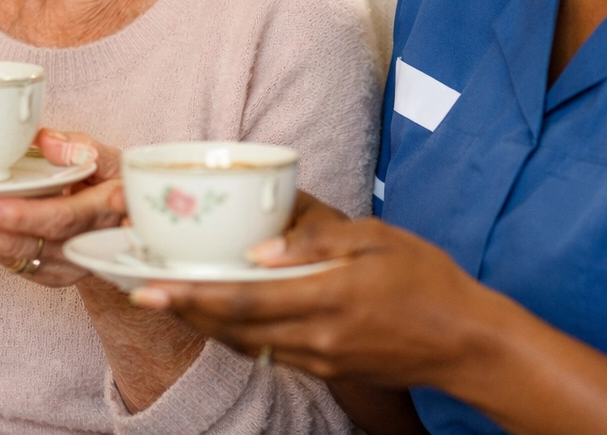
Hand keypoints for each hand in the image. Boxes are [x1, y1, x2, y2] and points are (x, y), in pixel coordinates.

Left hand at [0, 128, 125, 286]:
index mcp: (103, 213)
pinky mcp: (47, 275)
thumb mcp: (110, 157)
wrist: (126, 229)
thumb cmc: (113, 183)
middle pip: (24, 243)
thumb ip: (80, 147)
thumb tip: (44, 139)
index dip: (24, 216)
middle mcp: (82, 248)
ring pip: (8, 255)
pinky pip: (6, 259)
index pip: (62, 218)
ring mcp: (64, 267)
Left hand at [130, 191, 491, 387]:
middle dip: (184, 311)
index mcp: (328, 296)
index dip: (193, 295)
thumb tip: (260, 248)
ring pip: (245, 342)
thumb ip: (318, 241)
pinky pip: (267, 351)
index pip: (245, 298)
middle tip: (141, 293)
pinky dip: (235, 334)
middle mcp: (316, 336)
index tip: (151, 288)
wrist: (465, 341)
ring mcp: (319, 358)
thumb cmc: (425, 278)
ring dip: (204, 323)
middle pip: (234, 327)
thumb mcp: (377, 239)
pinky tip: (221, 316)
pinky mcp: (326, 367)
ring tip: (170, 300)